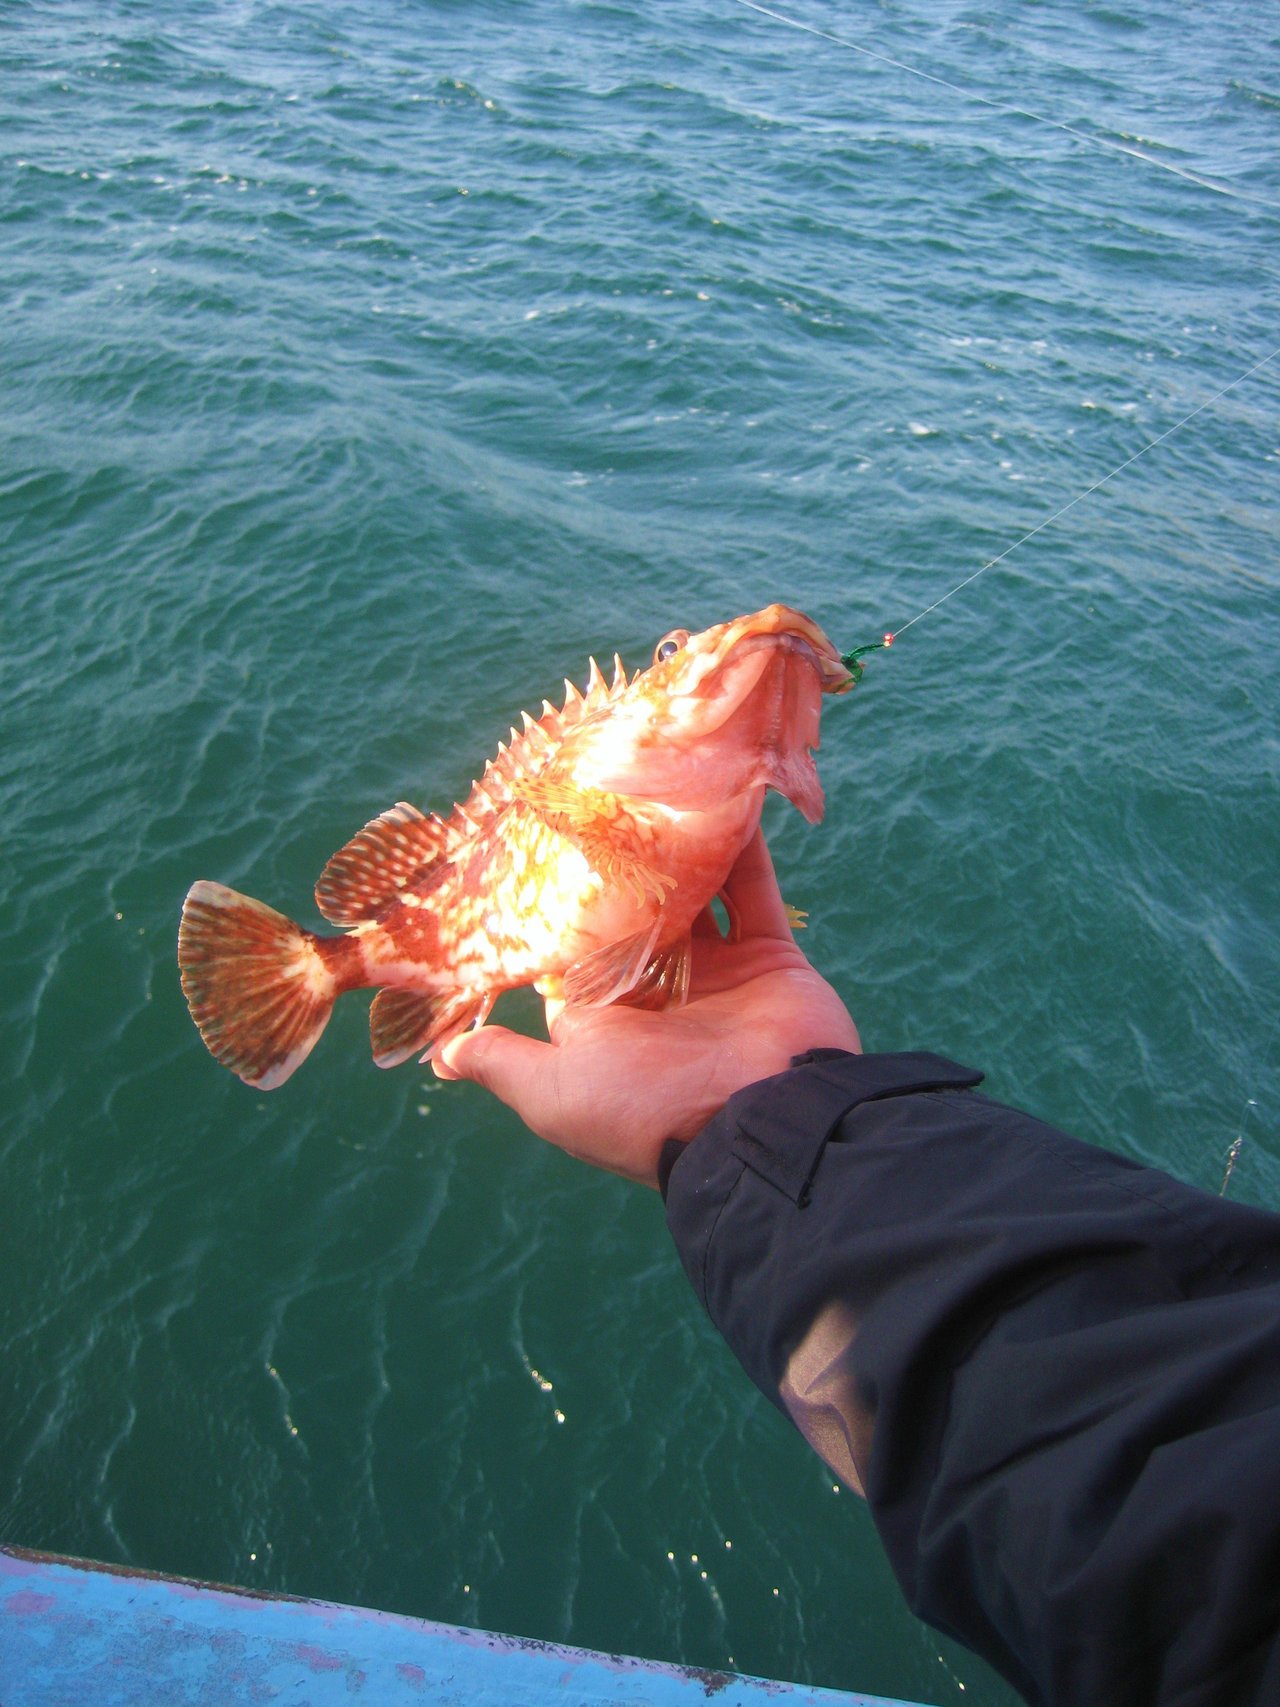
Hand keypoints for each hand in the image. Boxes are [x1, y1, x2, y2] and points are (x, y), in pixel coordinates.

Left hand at [433, 827, 860, 1187]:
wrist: (758, 1122)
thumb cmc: (643, 1105)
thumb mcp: (553, 1090)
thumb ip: (502, 1062)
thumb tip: (439, 1056)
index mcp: (607, 1019)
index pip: (571, 953)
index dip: (555, 909)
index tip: (535, 850)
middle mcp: (659, 990)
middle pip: (634, 915)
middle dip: (620, 866)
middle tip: (600, 796)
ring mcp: (715, 970)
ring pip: (692, 893)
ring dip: (679, 847)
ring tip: (658, 784)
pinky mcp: (766, 954)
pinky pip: (752, 890)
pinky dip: (742, 848)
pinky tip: (723, 798)